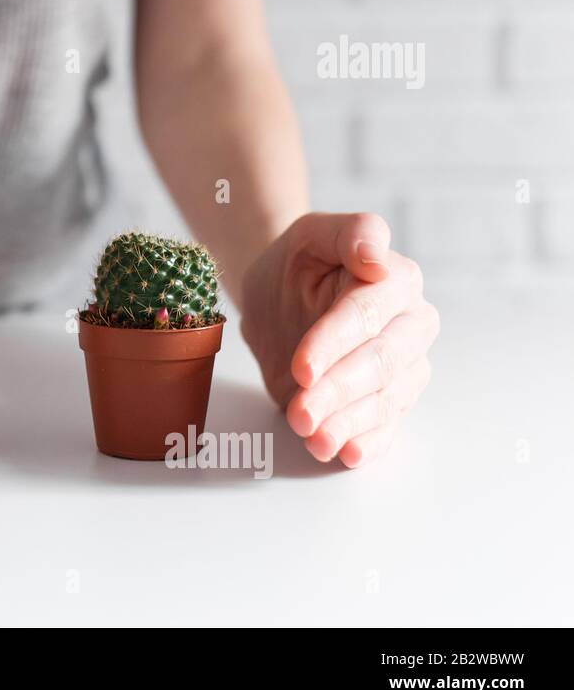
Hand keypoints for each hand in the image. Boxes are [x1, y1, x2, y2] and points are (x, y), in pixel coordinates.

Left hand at [240, 213, 438, 468]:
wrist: (279, 296)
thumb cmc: (299, 262)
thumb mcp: (313, 234)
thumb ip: (351, 234)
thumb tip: (376, 258)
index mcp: (398, 281)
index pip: (366, 316)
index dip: (333, 343)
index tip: (302, 368)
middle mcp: (410, 326)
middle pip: (381, 364)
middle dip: (338, 391)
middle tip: (300, 413)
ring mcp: (403, 367)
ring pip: (385, 401)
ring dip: (348, 423)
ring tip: (314, 439)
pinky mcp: (387, 400)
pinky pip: (387, 427)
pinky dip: (369, 443)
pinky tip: (349, 454)